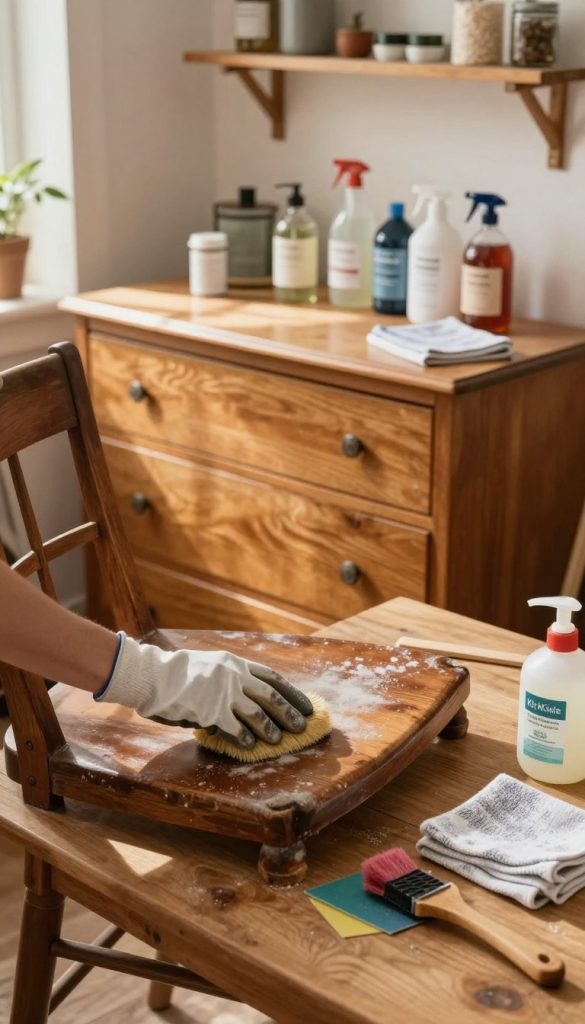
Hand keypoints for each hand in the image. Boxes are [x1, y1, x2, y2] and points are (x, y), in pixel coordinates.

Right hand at [96, 635, 312, 748]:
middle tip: (302, 727)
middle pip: (271, 696)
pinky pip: (236, 728)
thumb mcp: (211, 665)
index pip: (272, 678)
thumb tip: (250, 697)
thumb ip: (231, 677)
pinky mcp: (211, 711)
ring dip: (271, 729)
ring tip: (280, 740)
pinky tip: (251, 746)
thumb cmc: (178, 673)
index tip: (307, 705)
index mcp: (236, 663)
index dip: (292, 693)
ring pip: (258, 713)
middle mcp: (234, 675)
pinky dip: (246, 739)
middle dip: (289, 713)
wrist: (153, 675)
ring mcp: (224, 693)